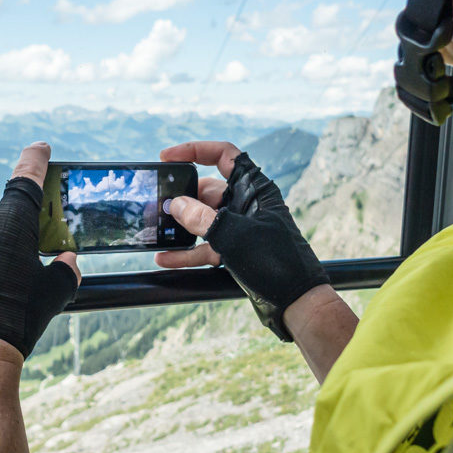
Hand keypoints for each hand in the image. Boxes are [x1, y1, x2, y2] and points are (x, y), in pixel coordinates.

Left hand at [0, 142, 80, 364]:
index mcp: (12, 219)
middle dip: (16, 223)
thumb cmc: (16, 318)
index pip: (26, 175)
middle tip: (28, 250)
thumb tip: (68, 263)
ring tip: (2, 280)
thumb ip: (66, 270)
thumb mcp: (54, 293)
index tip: (41, 147)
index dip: (36, 158)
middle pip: (2, 210)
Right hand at [156, 141, 329, 341]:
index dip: (195, 150)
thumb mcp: (236, 236)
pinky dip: (185, 252)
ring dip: (179, 227)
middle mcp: (246, 205)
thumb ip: (203, 220)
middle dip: (180, 196)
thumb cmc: (277, 262)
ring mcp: (239, 229)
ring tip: (155, 231)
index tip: (168, 157)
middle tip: (157, 203)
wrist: (296, 301)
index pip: (224, 156)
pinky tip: (165, 257)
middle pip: (206, 190)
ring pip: (202, 220)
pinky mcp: (233, 251)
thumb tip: (176, 205)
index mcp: (255, 189)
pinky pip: (204, 246)